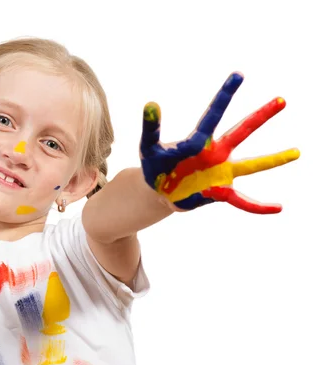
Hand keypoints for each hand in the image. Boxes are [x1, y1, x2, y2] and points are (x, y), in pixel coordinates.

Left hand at [140, 72, 299, 213]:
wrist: (158, 191)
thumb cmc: (156, 165)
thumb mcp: (149, 147)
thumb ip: (151, 127)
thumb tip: (150, 104)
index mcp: (199, 140)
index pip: (213, 115)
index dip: (225, 96)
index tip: (238, 75)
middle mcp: (216, 153)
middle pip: (241, 131)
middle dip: (260, 116)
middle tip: (281, 100)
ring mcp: (220, 172)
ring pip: (251, 165)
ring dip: (273, 160)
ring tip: (296, 152)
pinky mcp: (219, 192)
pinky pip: (242, 200)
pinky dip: (258, 206)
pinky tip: (278, 208)